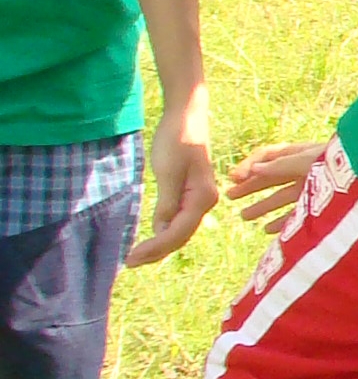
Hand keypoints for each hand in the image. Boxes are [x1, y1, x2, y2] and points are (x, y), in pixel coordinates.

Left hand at [124, 96, 216, 269]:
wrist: (186, 115)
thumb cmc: (177, 139)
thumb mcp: (167, 172)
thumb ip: (167, 203)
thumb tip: (161, 230)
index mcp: (202, 198)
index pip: (177, 232)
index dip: (155, 248)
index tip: (131, 258)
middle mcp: (205, 202)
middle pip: (180, 235)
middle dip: (156, 251)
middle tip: (130, 262)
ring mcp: (199, 198)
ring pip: (180, 230)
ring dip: (160, 244)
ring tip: (138, 256)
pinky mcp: (191, 193)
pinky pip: (179, 219)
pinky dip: (164, 231)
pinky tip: (152, 237)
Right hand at [226, 138, 327, 226]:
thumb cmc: (338, 162)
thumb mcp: (307, 160)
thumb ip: (281, 165)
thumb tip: (253, 170)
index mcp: (297, 153)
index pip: (266, 157)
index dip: (249, 166)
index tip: (234, 179)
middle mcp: (302, 169)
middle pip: (271, 178)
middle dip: (250, 187)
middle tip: (229, 196)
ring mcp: (312, 187)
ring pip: (281, 197)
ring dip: (262, 206)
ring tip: (243, 216)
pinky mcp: (321, 205)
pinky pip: (297, 214)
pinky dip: (282, 222)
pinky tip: (267, 229)